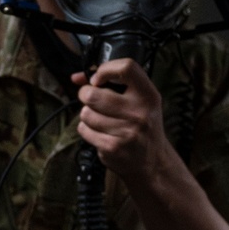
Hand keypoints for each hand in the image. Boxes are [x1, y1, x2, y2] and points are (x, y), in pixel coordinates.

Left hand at [71, 59, 171, 178]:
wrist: (151, 161)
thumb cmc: (142, 126)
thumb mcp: (138, 101)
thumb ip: (112, 84)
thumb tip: (76, 77)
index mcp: (148, 95)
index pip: (126, 68)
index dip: (104, 70)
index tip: (97, 79)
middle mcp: (139, 112)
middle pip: (93, 94)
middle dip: (86, 95)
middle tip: (93, 101)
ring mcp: (126, 131)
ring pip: (85, 113)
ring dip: (88, 115)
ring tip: (102, 120)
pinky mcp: (112, 147)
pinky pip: (84, 129)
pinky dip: (87, 130)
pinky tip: (101, 133)